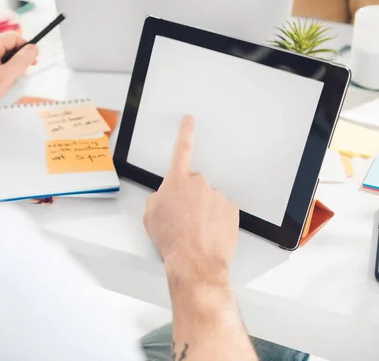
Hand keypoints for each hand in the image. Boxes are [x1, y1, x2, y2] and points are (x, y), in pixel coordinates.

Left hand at [0, 32, 38, 123]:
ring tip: (10, 80)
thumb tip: (33, 48)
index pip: (15, 37)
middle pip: (7, 45)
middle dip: (18, 57)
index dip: (26, 48)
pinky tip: (0, 83)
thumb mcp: (8, 76)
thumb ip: (23, 60)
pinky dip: (1, 69)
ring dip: (10, 65)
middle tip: (22, 74)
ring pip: (1, 54)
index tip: (32, 62)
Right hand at [143, 115, 238, 287]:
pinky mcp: (231, 210)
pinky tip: (207, 233)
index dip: (184, 133)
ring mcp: (217, 197)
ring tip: (195, 231)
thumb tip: (165, 197)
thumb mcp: (150, 216)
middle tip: (183, 219)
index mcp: (177, 182)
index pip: (181, 150)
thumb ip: (158, 198)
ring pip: (208, 200)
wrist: (194, 260)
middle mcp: (199, 184)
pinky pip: (221, 211)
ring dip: (202, 211)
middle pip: (194, 185)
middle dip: (189, 198)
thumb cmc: (171, 240)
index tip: (189, 120)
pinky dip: (215, 220)